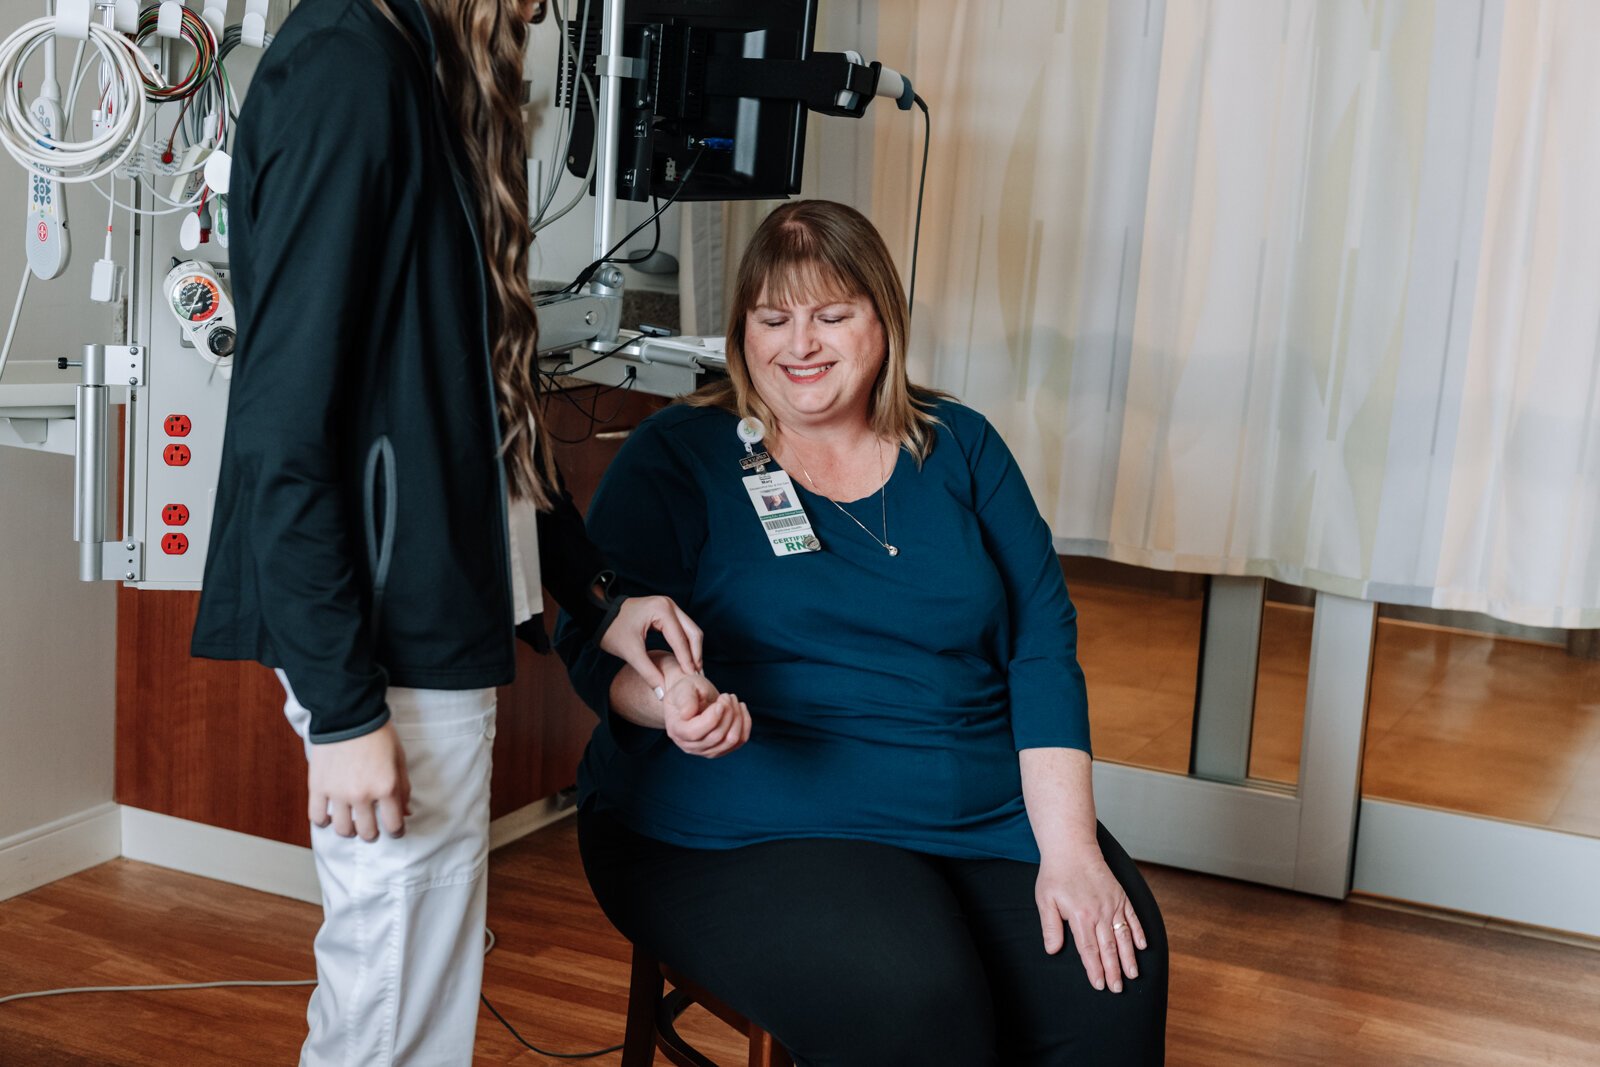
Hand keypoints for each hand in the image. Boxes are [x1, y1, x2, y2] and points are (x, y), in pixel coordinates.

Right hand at [307, 722, 411, 841]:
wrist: (348, 715)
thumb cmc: (377, 735)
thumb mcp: (399, 759)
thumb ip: (403, 788)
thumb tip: (405, 813)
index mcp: (386, 787)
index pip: (394, 825)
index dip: (396, 831)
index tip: (394, 829)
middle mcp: (362, 794)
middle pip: (367, 832)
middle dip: (372, 833)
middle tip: (372, 827)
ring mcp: (338, 793)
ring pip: (342, 830)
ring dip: (349, 830)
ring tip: (351, 822)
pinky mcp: (318, 787)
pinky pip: (317, 817)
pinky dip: (324, 821)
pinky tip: (330, 815)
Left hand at [599, 595, 703, 691]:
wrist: (598, 614)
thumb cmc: (612, 630)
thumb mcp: (630, 652)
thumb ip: (648, 672)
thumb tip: (664, 693)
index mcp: (662, 610)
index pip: (681, 640)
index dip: (687, 661)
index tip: (693, 679)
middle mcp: (669, 605)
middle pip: (693, 632)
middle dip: (696, 655)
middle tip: (698, 675)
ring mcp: (669, 606)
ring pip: (690, 630)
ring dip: (693, 650)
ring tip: (694, 670)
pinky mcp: (666, 612)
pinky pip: (683, 629)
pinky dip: (686, 644)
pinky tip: (686, 659)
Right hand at [660, 670, 749, 757]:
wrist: (694, 698)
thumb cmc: (687, 691)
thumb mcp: (684, 688)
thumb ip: (685, 699)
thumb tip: (686, 714)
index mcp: (676, 730)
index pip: (694, 733)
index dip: (711, 718)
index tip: (720, 703)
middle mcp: (690, 745)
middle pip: (716, 737)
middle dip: (727, 712)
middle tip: (726, 696)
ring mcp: (706, 750)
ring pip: (731, 740)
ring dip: (737, 716)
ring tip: (732, 700)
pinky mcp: (721, 749)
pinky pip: (740, 741)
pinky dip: (745, 723)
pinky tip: (740, 708)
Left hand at [1035, 852, 1147, 992]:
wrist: (1072, 848)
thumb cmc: (1055, 875)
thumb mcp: (1045, 900)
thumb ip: (1050, 927)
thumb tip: (1052, 950)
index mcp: (1080, 916)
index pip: (1089, 950)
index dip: (1095, 969)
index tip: (1099, 985)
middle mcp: (1099, 912)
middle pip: (1108, 947)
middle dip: (1114, 970)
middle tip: (1117, 989)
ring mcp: (1112, 904)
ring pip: (1123, 936)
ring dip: (1128, 957)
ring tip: (1132, 975)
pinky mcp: (1120, 896)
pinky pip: (1132, 918)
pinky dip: (1138, 932)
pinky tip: (1141, 946)